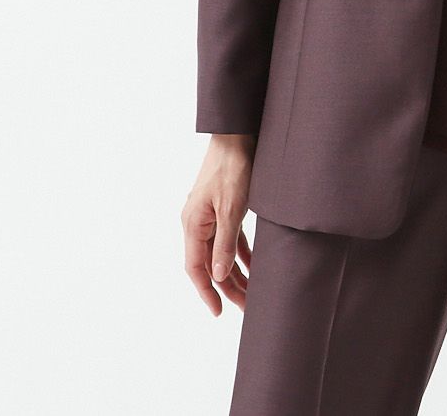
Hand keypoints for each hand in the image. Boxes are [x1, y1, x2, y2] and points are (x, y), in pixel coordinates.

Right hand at [182, 133, 256, 313]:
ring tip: (253, 292)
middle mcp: (197, 222)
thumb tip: (217, 276)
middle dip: (227, 287)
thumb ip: (224, 243)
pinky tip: (254, 266)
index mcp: (193, 223)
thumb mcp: (231, 207)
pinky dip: (240, 253)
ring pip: (221, 252)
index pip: (196, 268)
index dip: (207, 292)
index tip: (218, 312)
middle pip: (210, 264)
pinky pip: (229, 238)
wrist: (237, 133)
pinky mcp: (223, 207)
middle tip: (247, 307)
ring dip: (235, 272)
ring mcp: (209, 214)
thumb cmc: (233, 167)